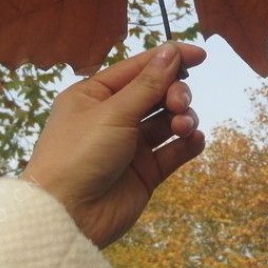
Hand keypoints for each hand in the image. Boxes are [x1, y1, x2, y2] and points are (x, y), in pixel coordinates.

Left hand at [22, 42, 205, 248]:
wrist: (66, 216)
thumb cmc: (78, 155)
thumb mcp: (112, 113)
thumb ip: (147, 84)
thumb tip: (171, 51)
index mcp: (94, 95)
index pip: (137, 68)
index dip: (169, 59)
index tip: (200, 55)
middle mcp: (112, 117)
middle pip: (156, 93)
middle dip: (174, 94)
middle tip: (178, 104)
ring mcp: (129, 146)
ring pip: (167, 121)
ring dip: (182, 118)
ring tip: (184, 128)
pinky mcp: (144, 172)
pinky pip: (172, 151)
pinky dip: (187, 143)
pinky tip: (194, 140)